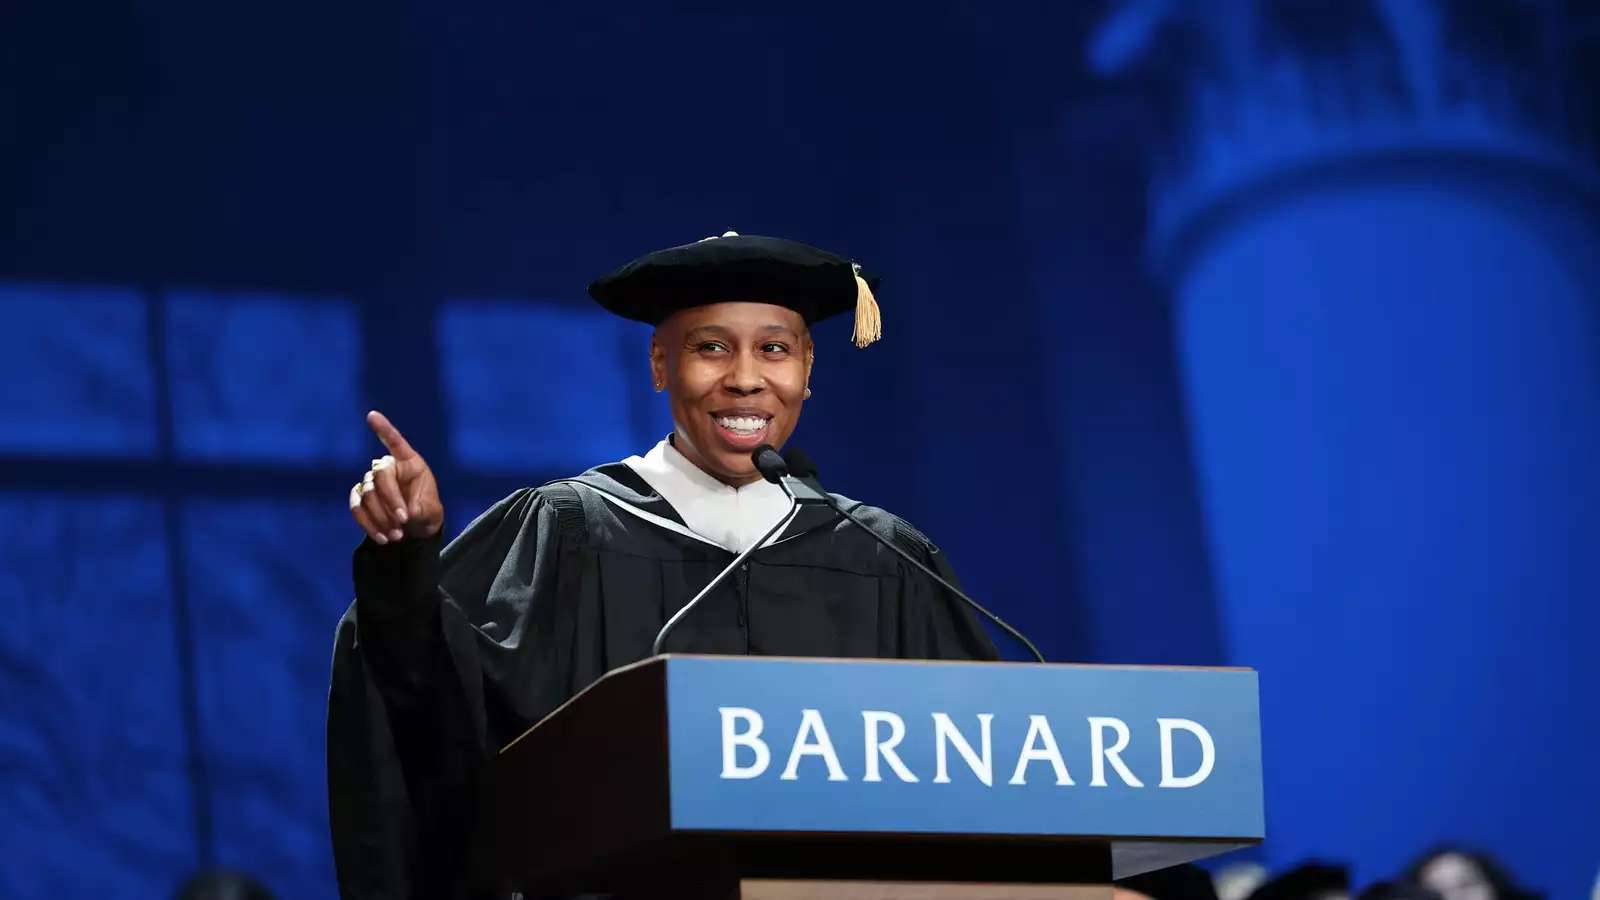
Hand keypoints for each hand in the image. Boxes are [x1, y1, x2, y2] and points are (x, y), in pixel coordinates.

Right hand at [347, 410, 443, 543]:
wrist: (415, 528)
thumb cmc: (426, 510)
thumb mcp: (431, 509)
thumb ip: (421, 508)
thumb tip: (405, 514)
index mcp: (409, 462)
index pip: (394, 442)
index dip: (383, 429)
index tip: (371, 415)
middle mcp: (387, 468)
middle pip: (380, 476)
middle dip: (391, 500)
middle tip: (404, 521)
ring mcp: (371, 482)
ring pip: (367, 495)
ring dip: (381, 517)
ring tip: (398, 535)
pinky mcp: (359, 498)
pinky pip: (357, 508)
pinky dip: (369, 524)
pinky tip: (383, 538)